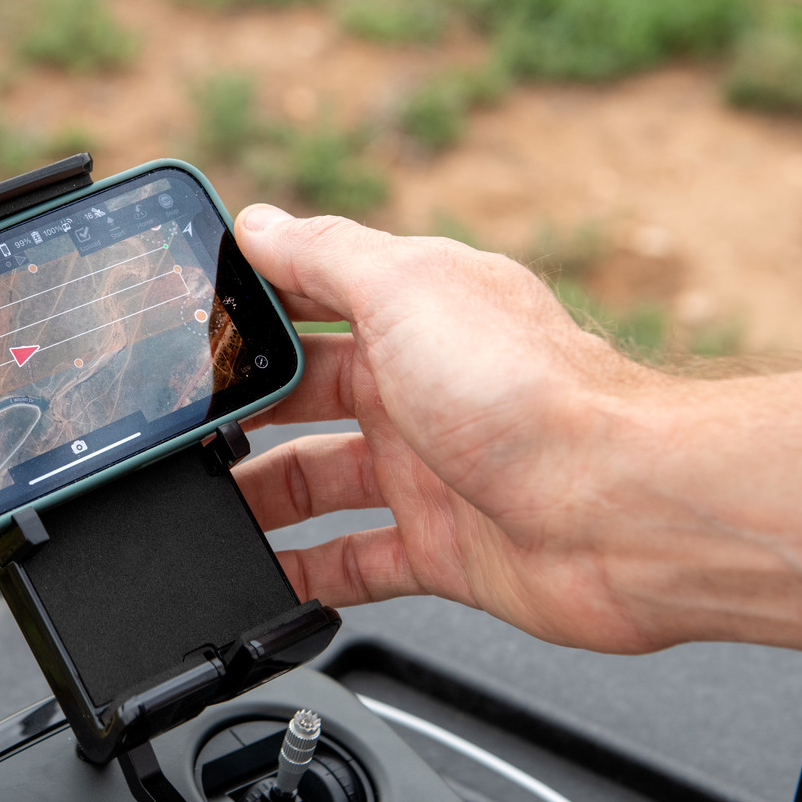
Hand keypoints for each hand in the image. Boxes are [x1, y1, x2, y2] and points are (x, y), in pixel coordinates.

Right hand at [231, 205, 666, 652]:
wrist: (624, 511)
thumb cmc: (531, 393)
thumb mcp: (408, 291)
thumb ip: (326, 257)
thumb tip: (259, 222)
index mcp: (412, 316)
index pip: (310, 301)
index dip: (249, 313)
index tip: (189, 333)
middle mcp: (419, 390)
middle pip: (303, 399)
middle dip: (240, 413)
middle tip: (177, 432)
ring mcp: (430, 472)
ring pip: (318, 483)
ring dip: (257, 497)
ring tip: (195, 511)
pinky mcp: (442, 549)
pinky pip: (354, 564)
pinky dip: (306, 576)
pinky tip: (263, 580)